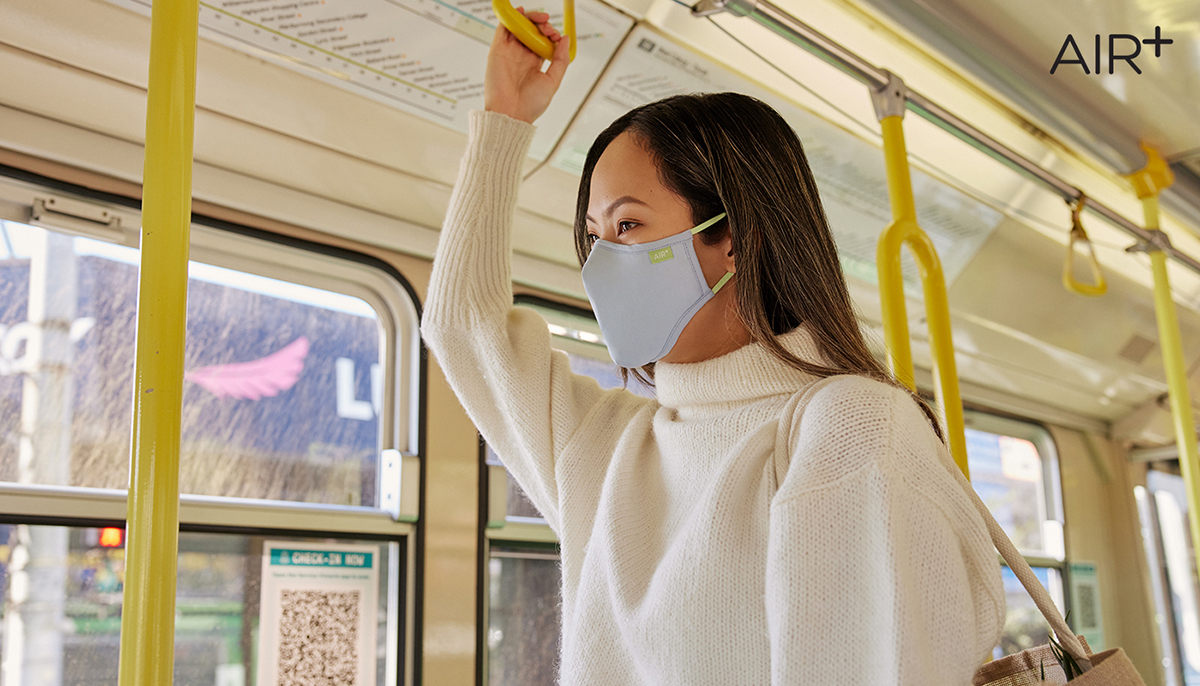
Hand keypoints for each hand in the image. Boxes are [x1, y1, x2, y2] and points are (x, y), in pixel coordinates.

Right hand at [484, 8, 570, 123]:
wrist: (511, 114)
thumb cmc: (531, 104)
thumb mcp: (553, 81)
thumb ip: (560, 60)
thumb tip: (565, 39)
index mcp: (534, 63)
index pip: (542, 40)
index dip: (550, 33)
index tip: (556, 35)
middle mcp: (521, 56)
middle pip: (531, 31)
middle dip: (542, 24)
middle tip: (548, 26)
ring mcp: (509, 52)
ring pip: (519, 27)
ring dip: (530, 18)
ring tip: (541, 19)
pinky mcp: (497, 50)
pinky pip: (503, 29)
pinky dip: (511, 18)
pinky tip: (521, 12)